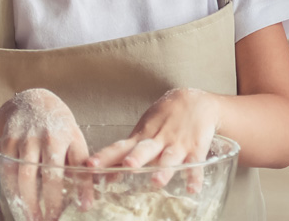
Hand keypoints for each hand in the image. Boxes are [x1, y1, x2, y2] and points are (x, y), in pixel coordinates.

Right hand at [0, 89, 87, 220]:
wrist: (31, 103)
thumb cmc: (58, 127)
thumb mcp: (75, 141)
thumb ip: (82, 169)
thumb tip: (87, 203)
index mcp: (65, 136)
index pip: (75, 166)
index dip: (78, 189)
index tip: (80, 209)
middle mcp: (43, 136)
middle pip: (46, 174)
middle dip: (49, 201)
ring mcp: (22, 139)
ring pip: (23, 176)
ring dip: (27, 201)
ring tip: (32, 219)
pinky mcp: (5, 143)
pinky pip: (6, 172)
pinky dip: (9, 191)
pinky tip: (15, 205)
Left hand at [86, 88, 220, 191]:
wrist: (196, 101)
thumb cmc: (166, 118)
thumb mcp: (145, 129)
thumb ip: (128, 153)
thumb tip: (107, 175)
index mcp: (142, 136)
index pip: (120, 147)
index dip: (106, 156)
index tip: (91, 165)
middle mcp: (158, 140)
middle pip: (145, 149)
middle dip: (136, 158)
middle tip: (128, 165)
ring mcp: (177, 144)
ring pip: (169, 157)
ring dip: (164, 169)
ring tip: (157, 181)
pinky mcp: (195, 148)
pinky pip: (195, 164)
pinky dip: (194, 177)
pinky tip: (192, 188)